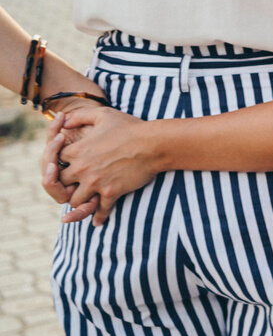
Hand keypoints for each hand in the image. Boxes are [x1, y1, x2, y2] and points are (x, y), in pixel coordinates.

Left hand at [42, 106, 160, 225]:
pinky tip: (98, 221)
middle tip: (73, 187)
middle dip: (66, 185)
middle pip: (61, 184)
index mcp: (77, 151)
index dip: (60, 164)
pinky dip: (98, 217)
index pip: (55, 162)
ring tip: (85, 201)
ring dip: (80, 201)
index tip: (70, 165)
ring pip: (76, 201)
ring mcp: (96, 182)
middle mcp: (82, 169)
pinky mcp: (111, 192)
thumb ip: (80, 116)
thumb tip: (64, 122)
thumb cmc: (131, 127)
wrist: (154, 143)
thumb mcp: (103, 114)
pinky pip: (100, 210)